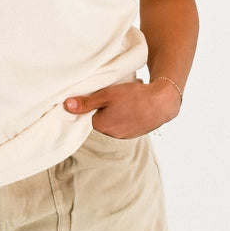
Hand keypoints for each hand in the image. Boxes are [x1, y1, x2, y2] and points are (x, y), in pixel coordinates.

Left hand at [64, 77, 179, 137]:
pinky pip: (123, 124)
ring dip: (113, 112)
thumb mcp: (107, 94)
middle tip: (107, 94)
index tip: (89, 97)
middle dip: (100, 109)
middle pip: (98, 120)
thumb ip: (86, 102)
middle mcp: (111, 134)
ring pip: (112, 122)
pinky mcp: (134, 134)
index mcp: (101, 125)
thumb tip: (67, 106)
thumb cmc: (134, 97)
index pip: (85, 117)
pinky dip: (124, 116)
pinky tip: (130, 106)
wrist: (162, 103)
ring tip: (121, 99)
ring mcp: (124, 136)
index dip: (86, 106)